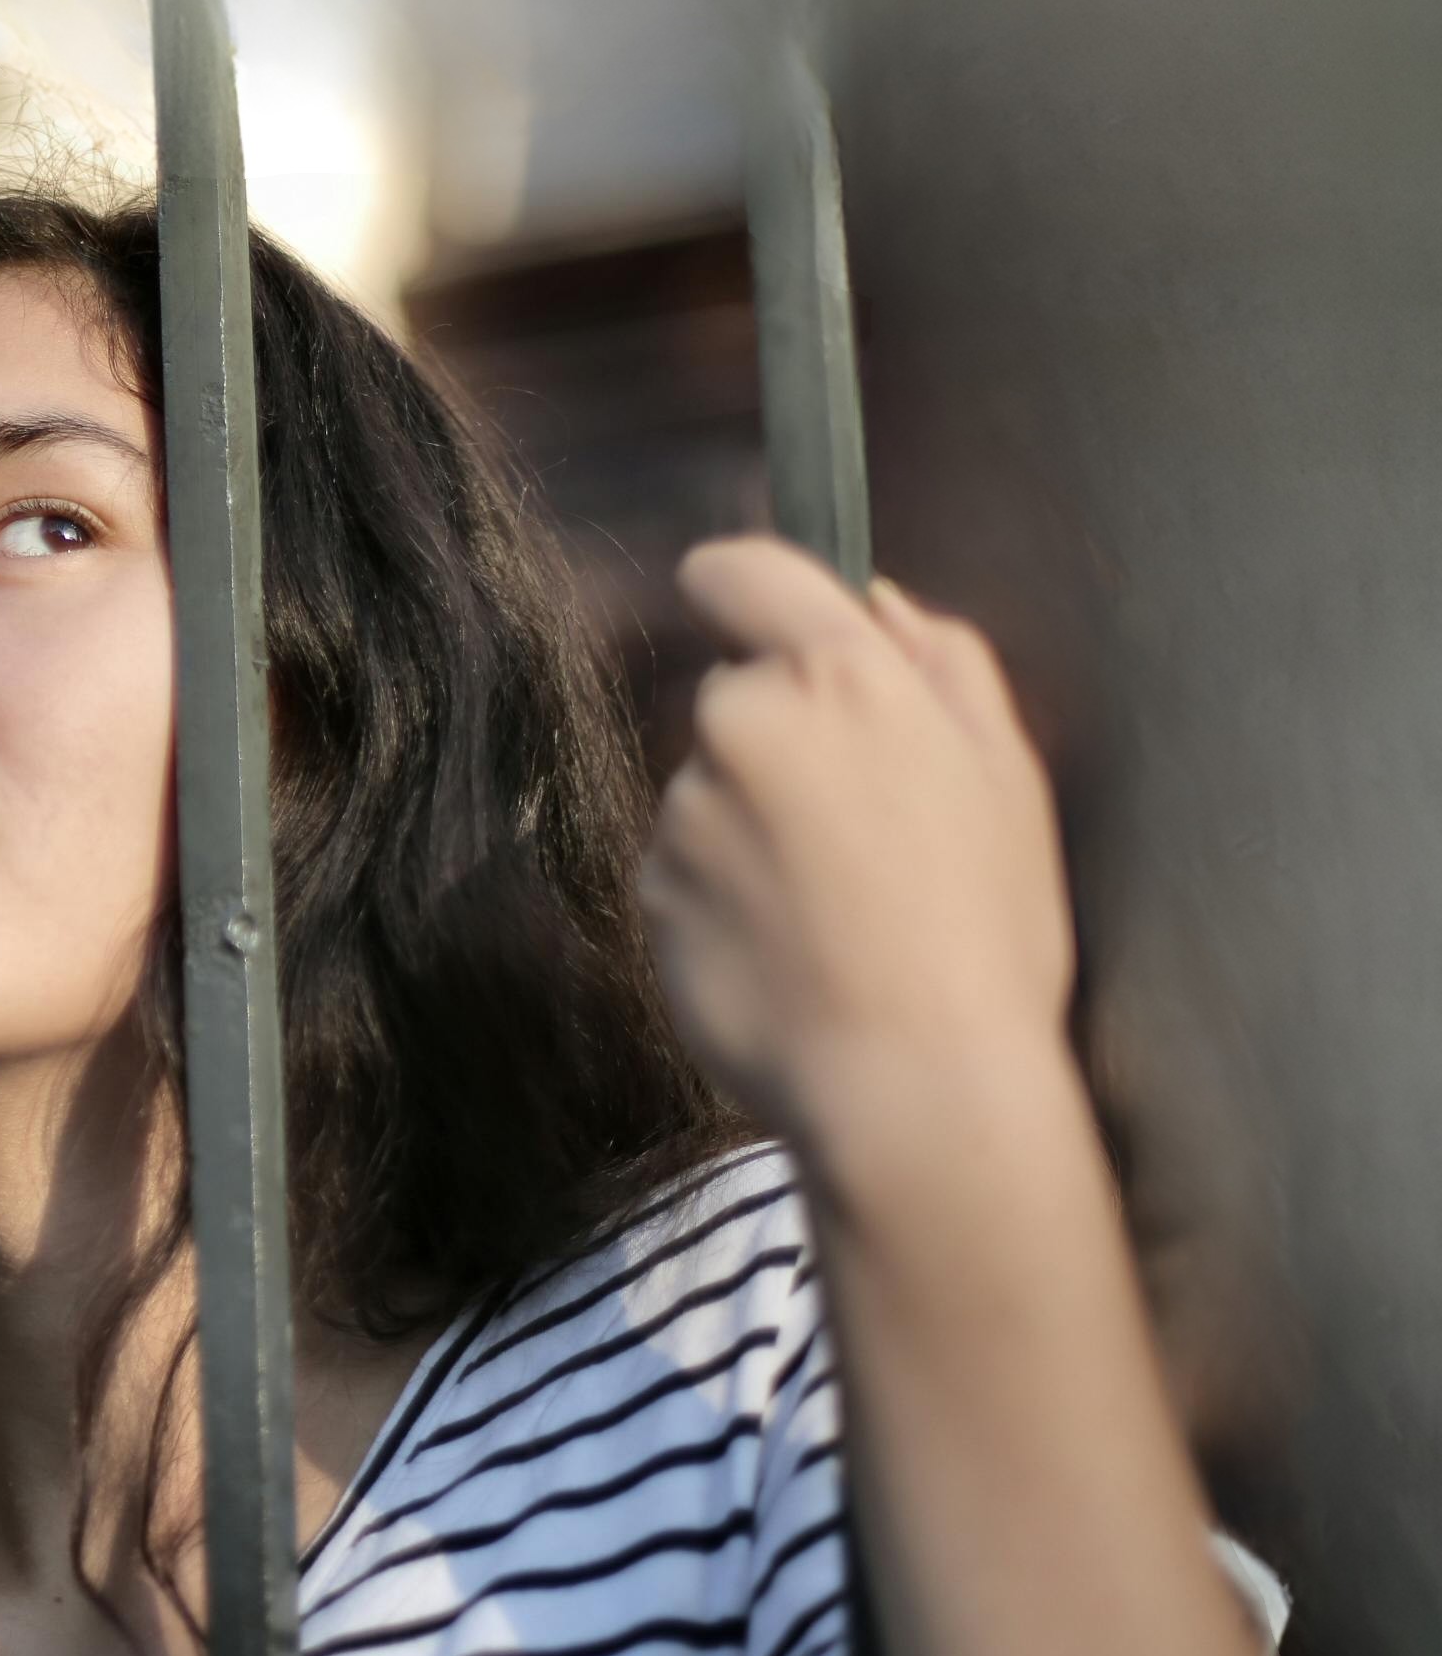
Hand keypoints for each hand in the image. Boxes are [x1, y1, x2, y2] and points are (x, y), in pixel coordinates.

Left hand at [639, 537, 1076, 1154]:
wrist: (913, 1085)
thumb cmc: (983, 930)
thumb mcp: (1007, 776)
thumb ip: (942, 663)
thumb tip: (876, 600)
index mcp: (836, 675)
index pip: (738, 570)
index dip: (746, 592)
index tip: (764, 625)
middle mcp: (738, 725)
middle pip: (734, 695)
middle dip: (782, 738)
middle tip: (863, 829)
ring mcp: (682, 812)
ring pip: (709, 789)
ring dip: (753, 825)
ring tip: (837, 909)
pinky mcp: (649, 891)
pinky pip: (684, 869)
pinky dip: (723, 897)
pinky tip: (792, 952)